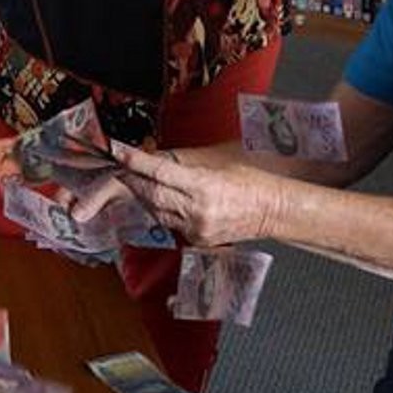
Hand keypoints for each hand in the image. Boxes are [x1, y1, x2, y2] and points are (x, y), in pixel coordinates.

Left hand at [76, 141, 281, 245]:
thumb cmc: (251, 180)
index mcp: (204, 186)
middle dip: (133, 179)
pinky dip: (158, 209)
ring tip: (135, 179)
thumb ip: (182, 159)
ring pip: (156, 210)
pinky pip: (168, 223)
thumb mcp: (217, 160)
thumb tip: (153, 155)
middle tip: (121, 166)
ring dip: (142, 194)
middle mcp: (198, 210)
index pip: (161, 173)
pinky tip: (156, 198)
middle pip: (152, 194)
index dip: (136, 162)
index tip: (120, 152)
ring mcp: (197, 229)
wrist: (272, 209)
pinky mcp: (197, 240)